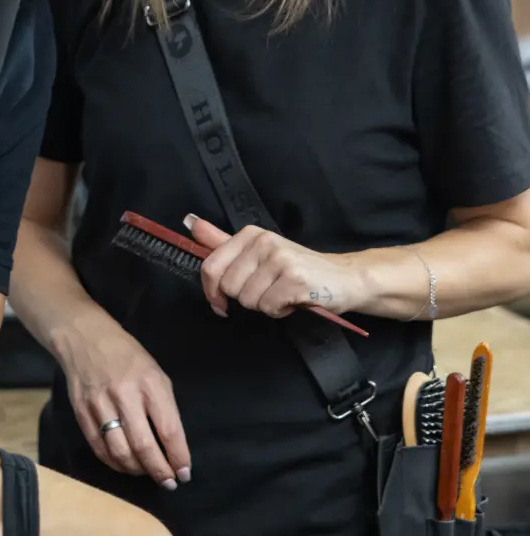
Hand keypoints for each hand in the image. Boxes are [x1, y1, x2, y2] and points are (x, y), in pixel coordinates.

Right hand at [56, 310, 190, 489]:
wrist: (85, 339)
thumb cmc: (128, 357)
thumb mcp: (156, 374)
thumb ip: (164, 407)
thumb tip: (172, 445)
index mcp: (150, 383)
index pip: (168, 429)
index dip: (178, 456)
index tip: (184, 473)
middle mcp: (125, 395)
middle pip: (144, 445)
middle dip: (159, 470)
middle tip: (168, 482)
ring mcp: (100, 404)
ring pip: (120, 451)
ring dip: (137, 470)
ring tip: (147, 473)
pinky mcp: (81, 412)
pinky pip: (99, 448)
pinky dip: (114, 463)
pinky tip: (125, 466)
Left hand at [185, 215, 369, 319]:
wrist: (344, 278)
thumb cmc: (297, 269)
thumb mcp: (257, 253)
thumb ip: (222, 241)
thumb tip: (191, 224)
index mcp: (250, 235)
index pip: (211, 267)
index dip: (213, 292)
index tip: (221, 302)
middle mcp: (264, 242)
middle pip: (228, 287)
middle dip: (246, 298)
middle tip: (268, 290)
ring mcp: (280, 259)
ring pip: (248, 300)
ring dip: (265, 305)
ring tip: (283, 293)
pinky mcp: (294, 279)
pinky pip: (268, 308)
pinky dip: (280, 311)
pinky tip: (293, 300)